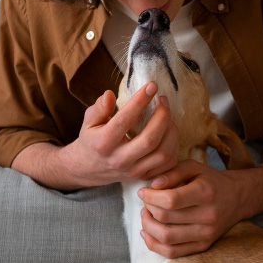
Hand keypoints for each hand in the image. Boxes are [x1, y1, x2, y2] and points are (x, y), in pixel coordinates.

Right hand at [59, 82, 178, 186]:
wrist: (89, 169)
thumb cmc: (92, 139)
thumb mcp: (89, 122)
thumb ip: (99, 108)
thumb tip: (110, 94)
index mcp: (103, 143)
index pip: (124, 120)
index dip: (140, 101)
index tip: (152, 85)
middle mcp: (120, 160)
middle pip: (149, 140)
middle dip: (162, 116)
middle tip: (163, 99)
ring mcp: (134, 171)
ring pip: (163, 154)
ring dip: (171, 131)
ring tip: (167, 114)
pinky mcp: (145, 176)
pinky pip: (168, 164)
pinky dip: (174, 145)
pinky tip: (169, 131)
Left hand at [136, 160, 242, 258]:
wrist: (237, 198)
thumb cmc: (211, 181)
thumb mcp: (194, 168)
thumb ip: (172, 172)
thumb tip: (153, 186)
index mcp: (205, 193)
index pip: (170, 200)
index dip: (150, 196)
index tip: (143, 191)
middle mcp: (208, 216)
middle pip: (166, 218)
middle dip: (148, 209)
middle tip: (145, 202)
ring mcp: (206, 234)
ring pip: (166, 238)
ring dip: (148, 227)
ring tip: (145, 215)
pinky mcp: (203, 246)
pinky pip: (173, 252)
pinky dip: (154, 244)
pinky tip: (147, 232)